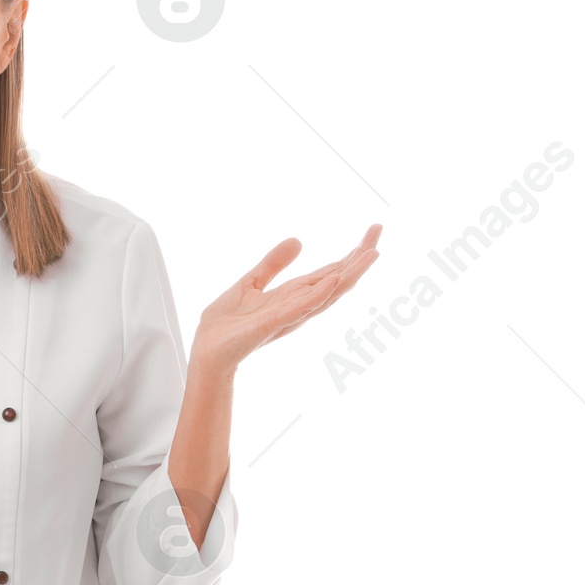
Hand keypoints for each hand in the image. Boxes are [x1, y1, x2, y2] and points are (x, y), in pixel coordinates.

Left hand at [191, 225, 381, 374]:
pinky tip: (334, 281)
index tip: (372, 233)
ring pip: (326, 294)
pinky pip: (300, 309)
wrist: (206, 351)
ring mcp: (287, 316)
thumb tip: (298, 240)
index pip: (328, 273)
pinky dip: (318, 295)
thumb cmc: (226, 325)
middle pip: (335, 281)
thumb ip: (273, 264)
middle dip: (358, 258)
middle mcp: (296, 307)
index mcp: (292, 296)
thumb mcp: (251, 283)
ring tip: (371, 254)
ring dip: (349, 274)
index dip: (350, 255)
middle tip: (379, 233)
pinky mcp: (272, 324)